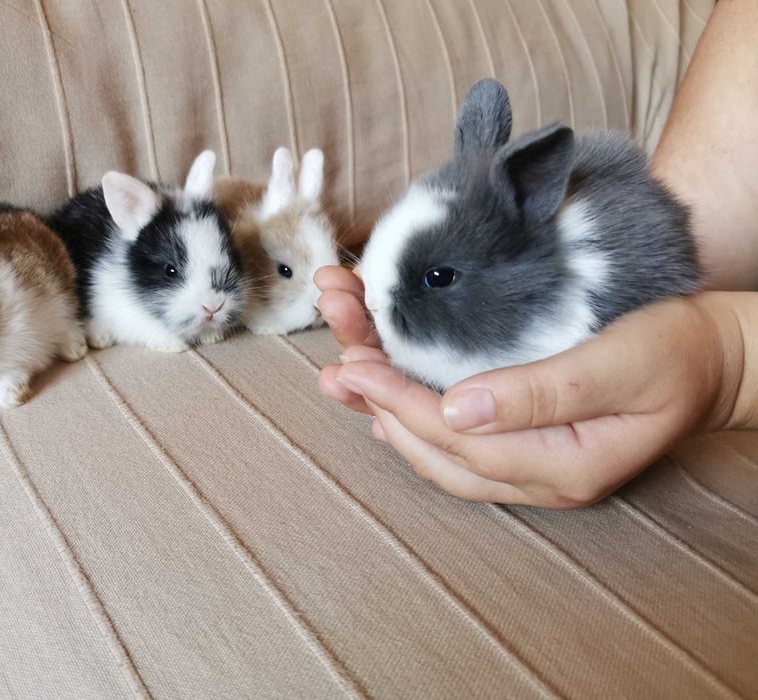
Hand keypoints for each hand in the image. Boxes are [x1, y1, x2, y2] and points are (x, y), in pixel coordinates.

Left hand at [316, 264, 743, 507]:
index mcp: (561, 465)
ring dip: (384, 408)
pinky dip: (411, 412)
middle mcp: (535, 476)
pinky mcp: (522, 439)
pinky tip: (380, 393)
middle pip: (435, 449)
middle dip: (378, 403)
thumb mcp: (620, 364)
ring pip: (436, 447)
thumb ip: (543, 392)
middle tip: (335, 362)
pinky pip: (453, 438)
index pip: (458, 442)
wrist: (713, 360)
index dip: (400, 403)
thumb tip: (456, 409)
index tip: (354, 364)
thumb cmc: (676, 353)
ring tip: (340, 373)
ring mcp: (527, 463)